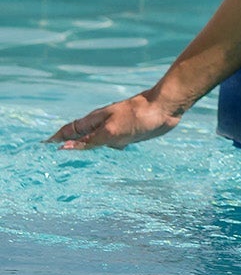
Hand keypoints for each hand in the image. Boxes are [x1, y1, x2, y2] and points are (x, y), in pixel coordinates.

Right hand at [50, 89, 185, 150]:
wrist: (165, 107)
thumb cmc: (137, 116)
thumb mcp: (110, 132)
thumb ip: (89, 141)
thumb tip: (63, 149)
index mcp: (93, 121)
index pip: (67, 132)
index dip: (54, 140)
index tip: (40, 151)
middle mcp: (101, 125)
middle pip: (79, 137)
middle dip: (67, 147)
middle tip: (54, 162)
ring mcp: (114, 129)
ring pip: (95, 142)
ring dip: (85, 151)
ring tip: (75, 166)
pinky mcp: (128, 134)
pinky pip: (111, 146)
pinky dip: (104, 153)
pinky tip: (104, 163)